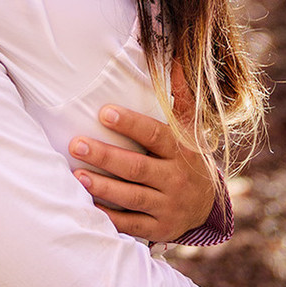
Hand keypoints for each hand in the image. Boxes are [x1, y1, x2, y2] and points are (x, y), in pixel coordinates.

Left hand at [69, 63, 217, 243]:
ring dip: (103, 187)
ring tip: (76, 175)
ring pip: (132, 197)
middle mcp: (175, 179)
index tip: (103, 111)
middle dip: (105, 156)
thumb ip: (181, 96)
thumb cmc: (188, 158)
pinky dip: (110, 218)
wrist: (209, 206)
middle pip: (137, 167)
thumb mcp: (189, 128)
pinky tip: (87, 206)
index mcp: (180, 151)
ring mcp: (168, 206)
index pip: (154, 135)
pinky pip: (132, 224)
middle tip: (76, 143)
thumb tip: (174, 57)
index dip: (130, 123)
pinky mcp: (160, 228)